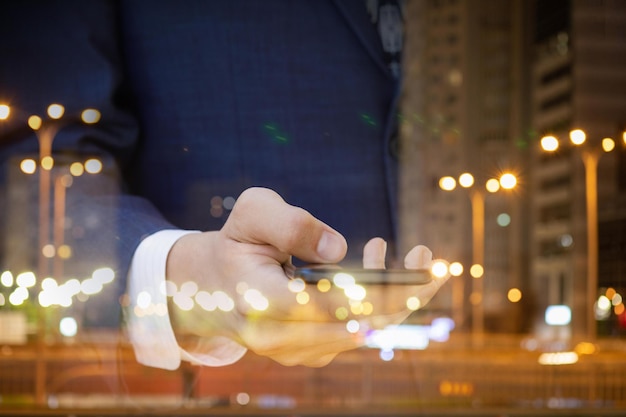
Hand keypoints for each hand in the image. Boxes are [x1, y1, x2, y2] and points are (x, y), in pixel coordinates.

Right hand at [166, 187, 446, 366]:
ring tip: (390, 247)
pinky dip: (375, 303)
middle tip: (431, 262)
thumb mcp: (252, 213)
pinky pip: (354, 334)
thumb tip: (339, 251)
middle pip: (358, 326)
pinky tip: (375, 264)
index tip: (413, 263)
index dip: (377, 288)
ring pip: (362, 333)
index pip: (331, 306)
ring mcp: (297, 351)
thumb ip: (291, 224)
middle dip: (403, 294)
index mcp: (262, 303)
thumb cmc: (235, 245)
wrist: (209, 287)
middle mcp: (280, 338)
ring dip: (391, 294)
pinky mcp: (310, 351)